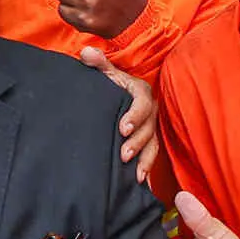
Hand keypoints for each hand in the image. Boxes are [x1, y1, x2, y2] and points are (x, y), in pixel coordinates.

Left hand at [77, 46, 159, 187]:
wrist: (112, 96)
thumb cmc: (108, 84)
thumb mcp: (104, 72)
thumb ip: (98, 63)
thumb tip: (87, 53)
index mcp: (140, 92)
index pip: (142, 103)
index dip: (135, 116)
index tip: (122, 128)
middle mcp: (150, 110)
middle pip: (149, 128)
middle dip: (137, 142)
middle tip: (123, 155)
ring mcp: (150, 127)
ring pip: (152, 145)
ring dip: (144, 160)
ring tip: (134, 174)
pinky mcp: (147, 141)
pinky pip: (150, 156)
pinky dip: (146, 169)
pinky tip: (140, 185)